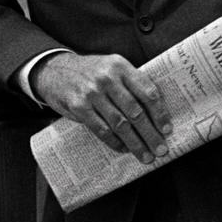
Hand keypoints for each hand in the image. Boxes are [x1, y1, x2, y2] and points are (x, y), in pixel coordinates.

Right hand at [31, 52, 172, 161]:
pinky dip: (115, 142)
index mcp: (120, 66)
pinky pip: (102, 129)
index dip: (159, 113)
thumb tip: (155, 112)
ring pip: (120, 124)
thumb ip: (130, 82)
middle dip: (150, 134)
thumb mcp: (111, 67)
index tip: (167, 129)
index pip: (146, 91)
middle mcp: (107, 78)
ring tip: (145, 155)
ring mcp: (92, 93)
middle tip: (160, 149)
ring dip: (135, 143)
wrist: (55, 70)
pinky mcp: (79, 107)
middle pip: (135, 111)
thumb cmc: (90, 71)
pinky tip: (123, 148)